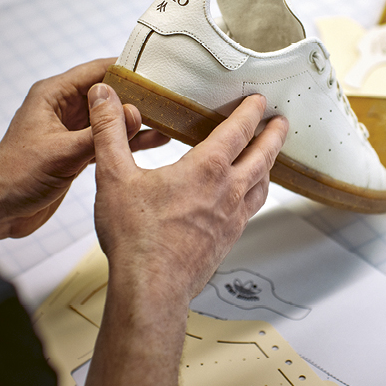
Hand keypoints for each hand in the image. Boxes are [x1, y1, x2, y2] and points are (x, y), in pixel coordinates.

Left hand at [0, 58, 170, 243]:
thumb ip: (101, 133)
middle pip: (108, 94)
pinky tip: (154, 141)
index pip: (97, 71)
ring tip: (169, 119)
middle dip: (138, 96)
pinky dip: (127, 140)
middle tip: (170, 98)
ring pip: (110, 118)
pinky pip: (107, 139)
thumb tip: (136, 114)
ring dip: (136, 120)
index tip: (157, 71)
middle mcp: (63, 109)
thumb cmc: (16, 175)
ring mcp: (70, 131)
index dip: (128, 68)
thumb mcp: (63, 152)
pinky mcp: (75, 152)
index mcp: (54, 95)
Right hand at [88, 83, 288, 305]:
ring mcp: (233, 218)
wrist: (152, 290)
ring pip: (263, 184)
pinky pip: (252, 209)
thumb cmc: (135, 238)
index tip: (259, 100)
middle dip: (273, 135)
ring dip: (269, 164)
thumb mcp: (114, 176)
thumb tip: (104, 96)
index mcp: (206, 169)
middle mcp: (228, 191)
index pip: (238, 130)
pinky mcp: (229, 240)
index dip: (251, 111)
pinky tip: (246, 198)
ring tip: (269, 157)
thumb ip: (110, 131)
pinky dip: (256, 194)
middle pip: (263, 155)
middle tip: (281, 122)